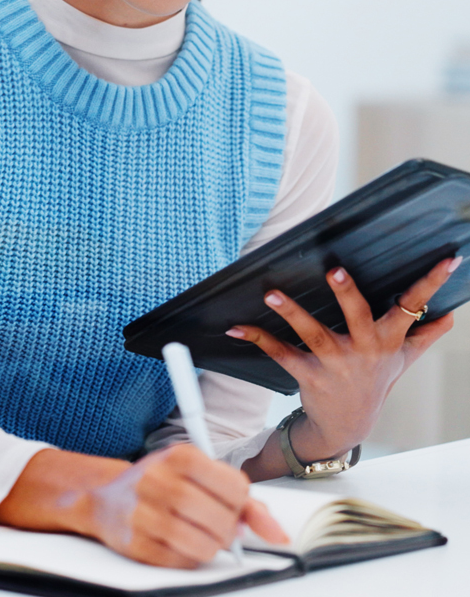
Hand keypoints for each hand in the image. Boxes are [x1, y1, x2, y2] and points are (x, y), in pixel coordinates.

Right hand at [0, 445, 287, 567]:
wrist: (104, 497)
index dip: (240, 501)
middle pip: (222, 520)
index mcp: (179, 455)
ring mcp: (145, 513)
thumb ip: (241, 499)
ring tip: (198, 532)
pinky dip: (189, 557)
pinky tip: (180, 540)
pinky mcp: (136, 544)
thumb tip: (277, 531)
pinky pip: (182, 562)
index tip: (231, 502)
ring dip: (211, 546)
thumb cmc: (159, 482)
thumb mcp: (197, 474)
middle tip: (215, 522)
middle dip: (227, 528)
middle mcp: (160, 479)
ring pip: (205, 546)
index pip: (235, 485)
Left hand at [227, 255, 460, 462]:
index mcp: (388, 341)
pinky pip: (281, 354)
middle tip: (334, 268)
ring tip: (272, 294)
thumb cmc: (374, 383)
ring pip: (314, 334)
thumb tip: (450, 315)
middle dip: (346, 293)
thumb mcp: (403, 361)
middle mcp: (363, 350)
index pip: (414, 307)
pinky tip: (238, 328)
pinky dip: (258, 339)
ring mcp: (335, 364)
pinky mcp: (308, 375)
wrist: (347, 427)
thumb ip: (424, 336)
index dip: (431, 283)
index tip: (447, 260)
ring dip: (292, 313)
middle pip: (358, 316)